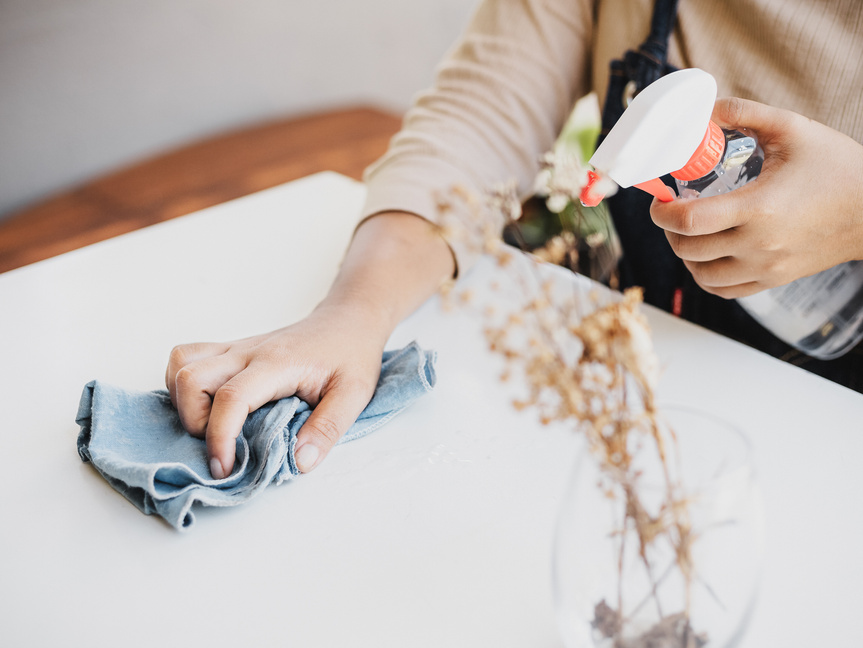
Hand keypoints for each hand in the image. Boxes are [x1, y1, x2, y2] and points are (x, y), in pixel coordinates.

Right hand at [165, 303, 387, 477]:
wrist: (348, 319)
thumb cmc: (351, 354)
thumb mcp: (354, 394)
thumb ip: (327, 429)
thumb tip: (299, 463)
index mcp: (277, 364)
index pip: (232, 397)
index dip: (220, 436)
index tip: (225, 468)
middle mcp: (248, 352)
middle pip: (190, 376)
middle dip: (193, 420)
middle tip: (222, 445)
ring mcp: (236, 348)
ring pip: (181, 363)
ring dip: (183, 400)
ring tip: (210, 426)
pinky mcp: (232, 350)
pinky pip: (188, 359)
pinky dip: (184, 385)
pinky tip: (207, 406)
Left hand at [650, 97, 862, 297]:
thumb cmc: (838, 168)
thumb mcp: (794, 129)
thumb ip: (746, 114)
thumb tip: (706, 111)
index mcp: (759, 208)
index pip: (689, 221)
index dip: (662, 211)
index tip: (660, 198)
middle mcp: (759, 245)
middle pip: (688, 249)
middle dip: (669, 229)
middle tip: (671, 210)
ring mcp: (766, 268)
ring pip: (701, 276)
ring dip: (684, 255)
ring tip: (688, 232)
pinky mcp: (773, 280)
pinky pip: (724, 290)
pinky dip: (706, 276)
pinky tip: (708, 254)